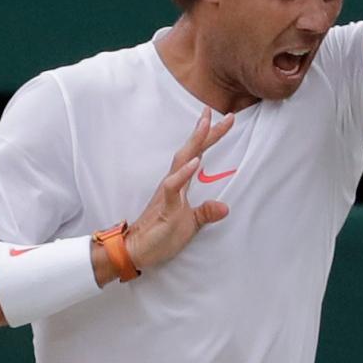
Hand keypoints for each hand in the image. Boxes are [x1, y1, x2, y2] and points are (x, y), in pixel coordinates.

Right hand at [123, 109, 232, 270]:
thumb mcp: (191, 224)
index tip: (226, 119)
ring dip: (195, 143)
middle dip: (205, 131)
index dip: (210, 138)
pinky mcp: (165, 207)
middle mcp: (173, 183)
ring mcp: (168, 193)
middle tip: (216, 111)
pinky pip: (173, 187)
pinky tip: (195, 163)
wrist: (136, 251)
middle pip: (191, 151)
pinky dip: (183, 174)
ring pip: (181, 161)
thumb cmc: (161, 236)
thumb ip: (206, 213)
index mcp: (179, 184)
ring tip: (206, 124)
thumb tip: (225, 207)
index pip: (197, 155)